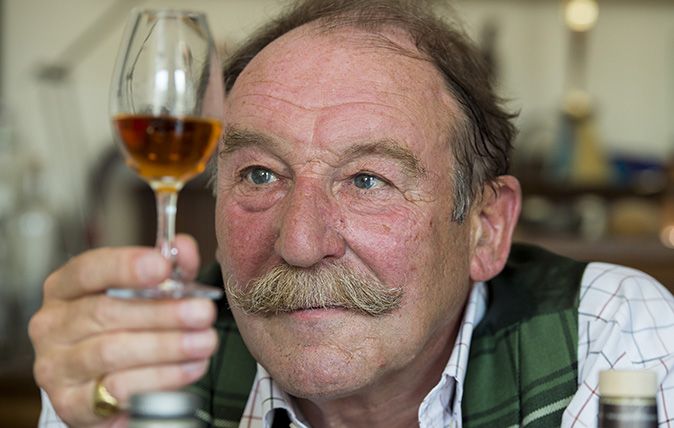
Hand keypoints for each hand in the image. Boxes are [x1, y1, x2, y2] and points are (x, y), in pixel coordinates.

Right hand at [29, 235, 217, 426]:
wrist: (104, 391)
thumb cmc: (125, 331)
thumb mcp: (146, 293)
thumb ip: (169, 268)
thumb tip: (184, 248)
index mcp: (65, 289)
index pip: (88, 269)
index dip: (125, 265)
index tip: (162, 266)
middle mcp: (52, 325)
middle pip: (105, 312)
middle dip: (161, 311)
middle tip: (202, 312)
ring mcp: (57, 366)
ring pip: (113, 350)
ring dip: (167, 345)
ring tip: (204, 341)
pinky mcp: (71, 403)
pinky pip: (119, 388)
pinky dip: (162, 377)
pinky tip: (190, 367)